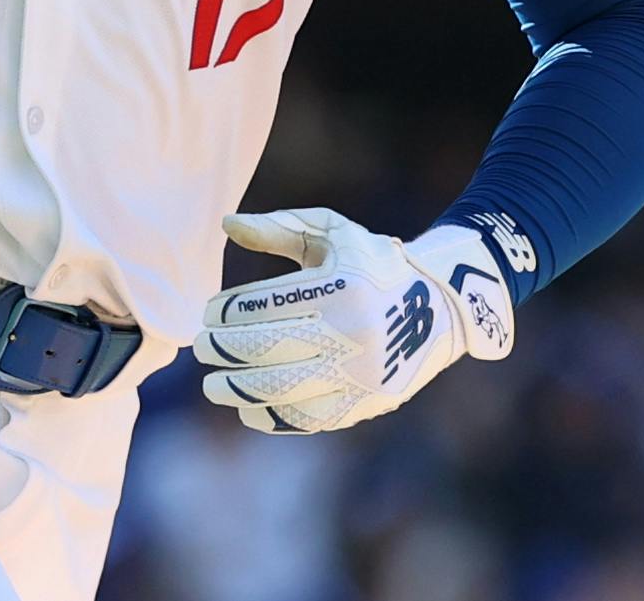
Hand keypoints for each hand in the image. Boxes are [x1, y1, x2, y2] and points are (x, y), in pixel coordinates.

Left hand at [193, 208, 512, 433]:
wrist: (440, 308)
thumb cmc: (372, 265)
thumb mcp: (334, 233)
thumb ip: (280, 228)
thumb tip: (226, 224)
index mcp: (341, 287)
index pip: (262, 305)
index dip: (224, 312)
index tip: (209, 313)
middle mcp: (352, 333)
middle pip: (265, 349)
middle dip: (222, 350)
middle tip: (202, 348)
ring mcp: (360, 374)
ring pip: (282, 390)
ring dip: (237, 390)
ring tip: (213, 386)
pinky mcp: (366, 404)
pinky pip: (308, 419)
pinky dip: (272, 417)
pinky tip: (249, 407)